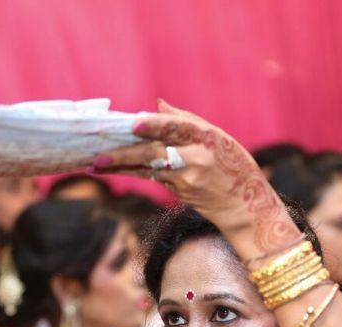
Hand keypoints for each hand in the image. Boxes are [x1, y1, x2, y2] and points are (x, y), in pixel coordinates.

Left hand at [91, 100, 299, 254]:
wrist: (246, 206)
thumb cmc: (234, 165)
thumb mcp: (218, 137)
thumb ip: (186, 120)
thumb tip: (158, 105)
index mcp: (207, 138)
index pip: (177, 128)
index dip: (155, 125)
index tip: (133, 123)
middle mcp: (195, 160)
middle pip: (155, 153)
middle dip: (125, 154)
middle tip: (99, 155)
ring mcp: (186, 180)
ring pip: (147, 168)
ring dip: (120, 166)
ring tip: (95, 165)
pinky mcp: (179, 192)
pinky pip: (152, 178)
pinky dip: (132, 171)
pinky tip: (113, 169)